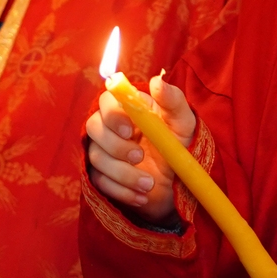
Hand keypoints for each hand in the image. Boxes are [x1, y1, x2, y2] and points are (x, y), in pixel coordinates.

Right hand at [84, 74, 192, 223]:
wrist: (178, 183)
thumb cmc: (180, 143)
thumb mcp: (182, 122)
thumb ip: (172, 100)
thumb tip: (157, 81)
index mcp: (127, 108)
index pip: (106, 101)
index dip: (113, 114)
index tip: (130, 130)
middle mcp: (109, 127)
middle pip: (94, 127)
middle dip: (116, 145)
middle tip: (140, 156)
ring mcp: (103, 152)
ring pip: (97, 158)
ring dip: (124, 173)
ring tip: (149, 183)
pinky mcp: (101, 176)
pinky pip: (100, 182)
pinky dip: (122, 191)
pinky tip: (142, 196)